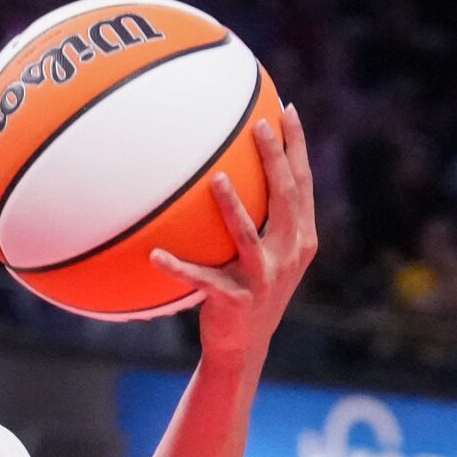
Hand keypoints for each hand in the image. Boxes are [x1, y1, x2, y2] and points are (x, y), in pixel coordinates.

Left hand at [151, 105, 316, 366]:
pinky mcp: (234, 301)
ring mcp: (263, 278)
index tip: (287, 110)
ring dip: (231, 207)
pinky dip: (177, 267)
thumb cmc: (249, 293)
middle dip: (274, 158)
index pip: (302, 183)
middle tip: (259, 125)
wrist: (243, 347)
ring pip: (247, 236)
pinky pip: (201, 279)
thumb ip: (265, 220)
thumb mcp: (269, 256)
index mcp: (300, 238)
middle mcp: (288, 254)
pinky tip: (154, 254)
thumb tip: (236, 170)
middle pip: (284, 197)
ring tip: (214, 179)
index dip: (297, 146)